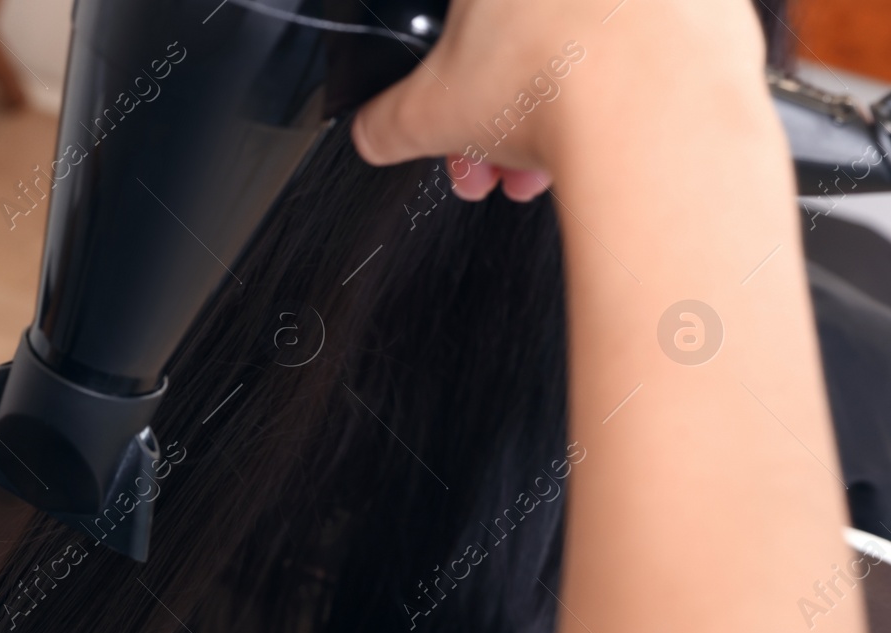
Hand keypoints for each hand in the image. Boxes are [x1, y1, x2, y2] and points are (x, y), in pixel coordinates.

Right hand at [351, 0, 769, 200]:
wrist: (658, 109)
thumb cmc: (557, 84)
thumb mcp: (426, 116)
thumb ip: (386, 122)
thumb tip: (374, 132)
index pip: (464, 22)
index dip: (452, 80)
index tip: (457, 117)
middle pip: (528, 30)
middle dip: (504, 106)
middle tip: (492, 158)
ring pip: (589, 42)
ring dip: (559, 110)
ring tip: (543, 169)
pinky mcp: (707, 7)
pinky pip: (651, 51)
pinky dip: (627, 96)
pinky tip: (606, 143)